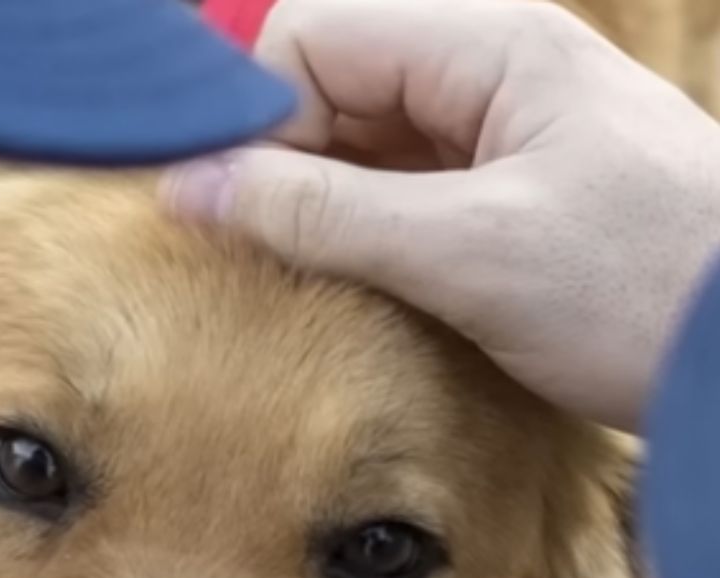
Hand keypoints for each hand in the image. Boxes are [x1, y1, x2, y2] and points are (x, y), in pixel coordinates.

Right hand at [162, 0, 719, 431]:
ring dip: (315, 207)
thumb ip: (322, 213)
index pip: (313, 39)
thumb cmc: (635, 288)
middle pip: (331, 88)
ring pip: (359, 147)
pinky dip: (359, 237)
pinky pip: (397, 196)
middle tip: (253, 255)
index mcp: (486, 45)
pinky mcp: (500, 200)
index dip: (254, 115)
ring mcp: (494, 138)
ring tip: (296, 280)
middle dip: (279, 164)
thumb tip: (192, 188)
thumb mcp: (464, 250)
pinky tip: (349, 287)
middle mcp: (485, 74)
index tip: (224, 206)